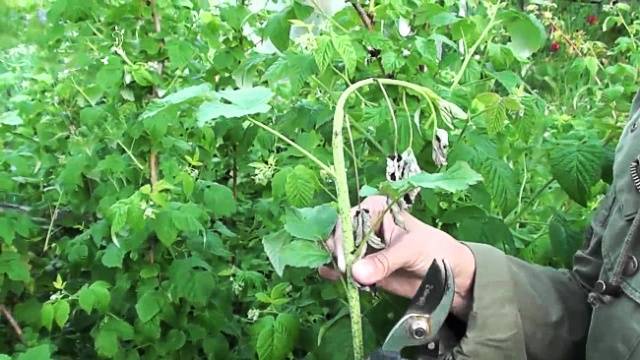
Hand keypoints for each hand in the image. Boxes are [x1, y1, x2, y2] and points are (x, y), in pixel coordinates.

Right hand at [319, 196, 475, 317]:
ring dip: (336, 263)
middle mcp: (367, 226)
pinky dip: (337, 273)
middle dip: (338, 251)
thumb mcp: (411, 250)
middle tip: (342, 269)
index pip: (350, 217)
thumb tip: (356, 272)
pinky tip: (331, 277)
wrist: (452, 276)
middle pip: (341, 235)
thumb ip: (384, 261)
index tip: (344, 258)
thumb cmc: (435, 249)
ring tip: (338, 275)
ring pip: (341, 252)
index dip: (343, 235)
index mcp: (377, 209)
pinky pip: (346, 269)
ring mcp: (365, 247)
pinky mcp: (366, 268)